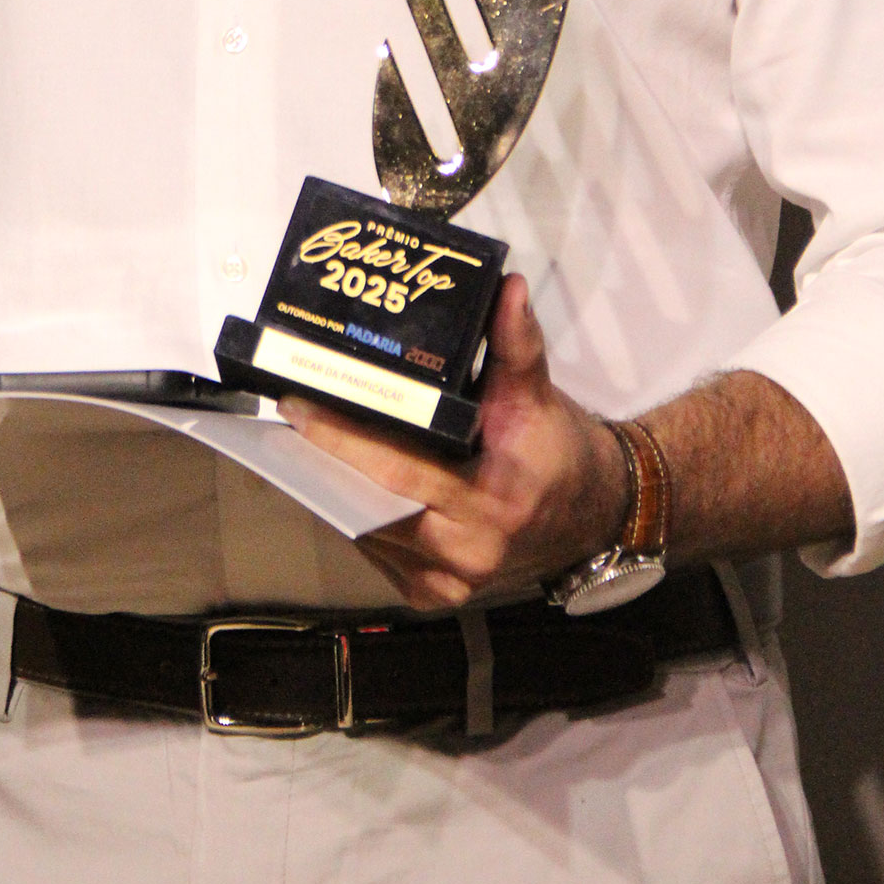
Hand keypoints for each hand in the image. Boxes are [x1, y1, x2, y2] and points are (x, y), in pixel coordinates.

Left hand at [279, 273, 629, 608]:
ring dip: (334, 486)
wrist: (593, 516)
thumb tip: (505, 287)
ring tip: (305, 437)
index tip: (297, 404)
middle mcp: (466, 553)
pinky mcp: (434, 596)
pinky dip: (358, 515)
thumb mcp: (538, 396)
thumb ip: (516, 344)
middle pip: (369, 504)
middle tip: (291, 413)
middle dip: (323, 460)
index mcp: (491, 503)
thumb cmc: (558, 452)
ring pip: (366, 531)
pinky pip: (378, 552)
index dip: (341, 436)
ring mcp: (447, 583)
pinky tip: (343, 477)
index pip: (396, 469)